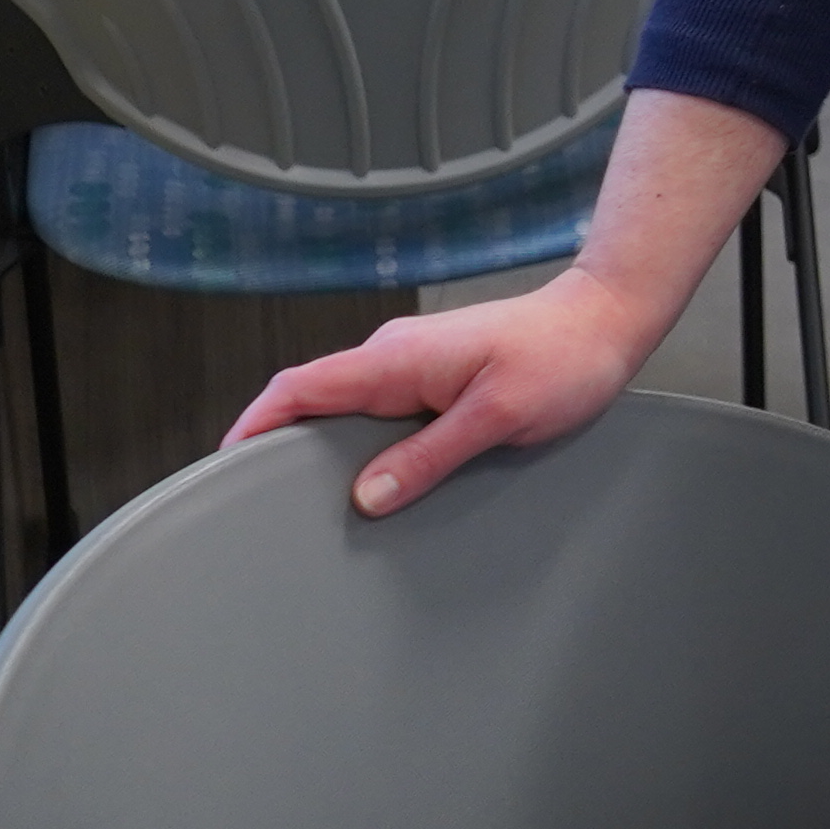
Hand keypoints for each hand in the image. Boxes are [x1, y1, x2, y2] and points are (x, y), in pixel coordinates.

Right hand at [221, 266, 683, 514]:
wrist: (606, 321)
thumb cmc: (561, 359)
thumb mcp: (497, 415)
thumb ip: (430, 455)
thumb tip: (368, 497)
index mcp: (395, 357)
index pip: (299, 387)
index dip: (253, 425)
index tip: (223, 468)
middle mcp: (393, 358)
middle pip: (311, 402)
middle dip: (277, 448)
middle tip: (256, 507)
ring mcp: (412, 367)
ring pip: (346, 411)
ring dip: (322, 451)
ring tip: (306, 508)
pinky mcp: (434, 380)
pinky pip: (379, 414)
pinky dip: (361, 446)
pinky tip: (369, 482)